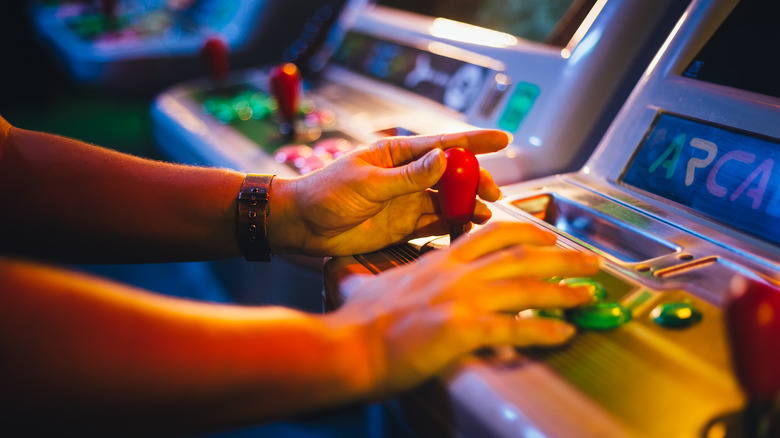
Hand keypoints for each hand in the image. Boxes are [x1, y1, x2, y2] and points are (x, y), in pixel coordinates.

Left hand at [268, 130, 507, 255]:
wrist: (302, 226)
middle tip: (493, 192)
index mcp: (397, 154)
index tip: (503, 139)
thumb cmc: (326, 193)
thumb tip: (443, 160)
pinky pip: (436, 223)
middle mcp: (408, 176)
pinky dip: (454, 225)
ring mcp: (408, 201)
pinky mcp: (405, 225)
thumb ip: (407, 177)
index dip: (474, 142)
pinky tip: (467, 228)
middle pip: (452, 175)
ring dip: (468, 205)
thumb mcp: (367, 182)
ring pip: (448, 200)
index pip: (442, 144)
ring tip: (484, 214)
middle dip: (475, 181)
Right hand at [326, 222, 599, 398]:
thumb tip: (343, 268)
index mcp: (440, 261)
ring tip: (588, 294)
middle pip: (521, 255)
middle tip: (589, 261)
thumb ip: (365, 274)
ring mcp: (462, 300)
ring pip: (526, 286)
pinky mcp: (463, 331)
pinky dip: (544, 330)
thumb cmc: (356, 321)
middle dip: (562, 256)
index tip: (547, 235)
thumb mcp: (362, 284)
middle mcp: (456, 274)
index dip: (526, 231)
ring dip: (563, 290)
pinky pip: (515, 328)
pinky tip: (563, 333)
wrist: (348, 347)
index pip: (491, 234)